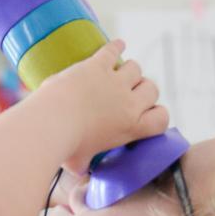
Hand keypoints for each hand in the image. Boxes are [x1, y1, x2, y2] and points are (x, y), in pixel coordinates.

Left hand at [36, 40, 169, 176]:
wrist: (51, 123)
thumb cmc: (66, 148)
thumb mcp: (82, 164)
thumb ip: (87, 165)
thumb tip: (82, 171)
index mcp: (131, 128)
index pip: (162, 118)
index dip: (158, 115)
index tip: (148, 114)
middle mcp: (129, 103)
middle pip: (152, 88)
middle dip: (143, 89)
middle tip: (130, 93)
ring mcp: (114, 82)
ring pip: (135, 67)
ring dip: (129, 70)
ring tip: (119, 73)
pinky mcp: (97, 66)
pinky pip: (113, 50)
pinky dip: (116, 46)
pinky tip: (118, 45)